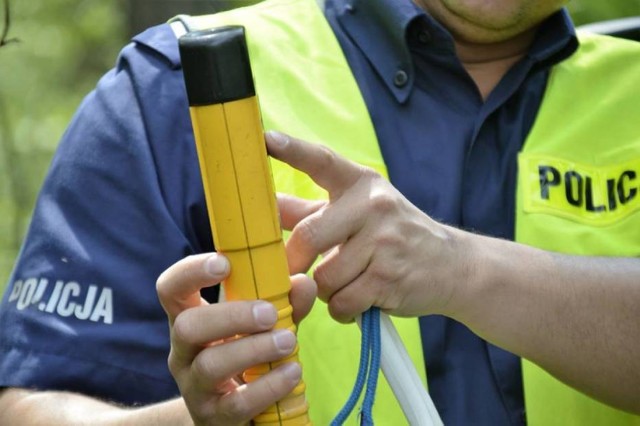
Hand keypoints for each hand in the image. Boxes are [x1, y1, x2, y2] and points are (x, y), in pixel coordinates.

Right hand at [156, 253, 315, 424]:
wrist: (233, 415)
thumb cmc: (247, 358)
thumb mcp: (263, 327)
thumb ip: (284, 303)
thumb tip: (304, 282)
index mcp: (190, 319)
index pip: (171, 288)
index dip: (190, 271)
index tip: (224, 263)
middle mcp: (183, 352)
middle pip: (187, 326)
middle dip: (231, 316)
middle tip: (269, 313)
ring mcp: (194, 388)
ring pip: (210, 365)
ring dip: (254, 349)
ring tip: (289, 342)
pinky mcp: (213, 418)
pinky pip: (236, 403)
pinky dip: (268, 386)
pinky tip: (291, 373)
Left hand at [267, 131, 468, 322]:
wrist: (452, 266)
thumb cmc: (393, 235)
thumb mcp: (358, 212)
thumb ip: (310, 210)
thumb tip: (266, 204)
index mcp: (362, 184)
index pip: (323, 162)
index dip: (293, 150)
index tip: (266, 139)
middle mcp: (374, 207)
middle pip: (308, 237)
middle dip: (296, 261)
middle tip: (299, 269)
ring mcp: (384, 243)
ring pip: (323, 279)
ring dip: (327, 290)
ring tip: (350, 281)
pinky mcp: (389, 280)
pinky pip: (342, 303)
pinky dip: (343, 309)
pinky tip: (361, 299)